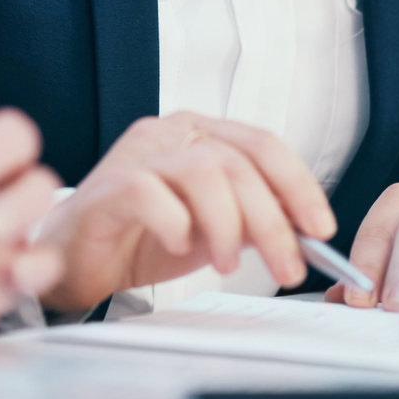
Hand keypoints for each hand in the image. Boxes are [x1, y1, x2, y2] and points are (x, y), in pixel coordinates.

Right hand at [34, 112, 335, 315]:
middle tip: (287, 266)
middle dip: (272, 221)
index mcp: (198, 133)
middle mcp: (168, 133)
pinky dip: (177, 224)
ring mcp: (136, 155)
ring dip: (227, 227)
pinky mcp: (108, 185)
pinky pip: (152, 194)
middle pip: (238, 163)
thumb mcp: (215, 229)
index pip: (262, 144)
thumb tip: (306, 230)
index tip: (320, 228)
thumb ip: (254, 220)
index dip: (298, 185)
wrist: (77, 259)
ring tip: (227, 265)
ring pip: (204, 173)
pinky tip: (180, 247)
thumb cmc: (142, 239)